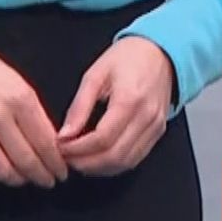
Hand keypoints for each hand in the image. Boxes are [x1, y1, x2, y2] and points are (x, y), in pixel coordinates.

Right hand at [0, 42, 68, 187]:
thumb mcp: (19, 84)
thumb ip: (35, 114)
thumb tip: (51, 145)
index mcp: (20, 99)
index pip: (45, 143)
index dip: (56, 163)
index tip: (62, 172)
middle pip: (26, 161)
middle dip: (42, 177)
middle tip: (49, 182)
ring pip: (3, 172)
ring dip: (19, 180)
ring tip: (25, 179)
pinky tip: (1, 173)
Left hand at [57, 37, 175, 175]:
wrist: (160, 52)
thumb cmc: (129, 57)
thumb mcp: (96, 74)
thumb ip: (80, 106)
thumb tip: (65, 134)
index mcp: (130, 100)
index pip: (102, 139)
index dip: (77, 149)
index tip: (60, 147)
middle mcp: (146, 117)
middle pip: (114, 156)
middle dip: (85, 163)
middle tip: (66, 158)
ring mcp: (155, 127)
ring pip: (126, 163)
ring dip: (99, 168)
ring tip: (79, 160)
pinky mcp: (158, 132)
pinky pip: (136, 158)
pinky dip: (114, 164)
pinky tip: (98, 158)